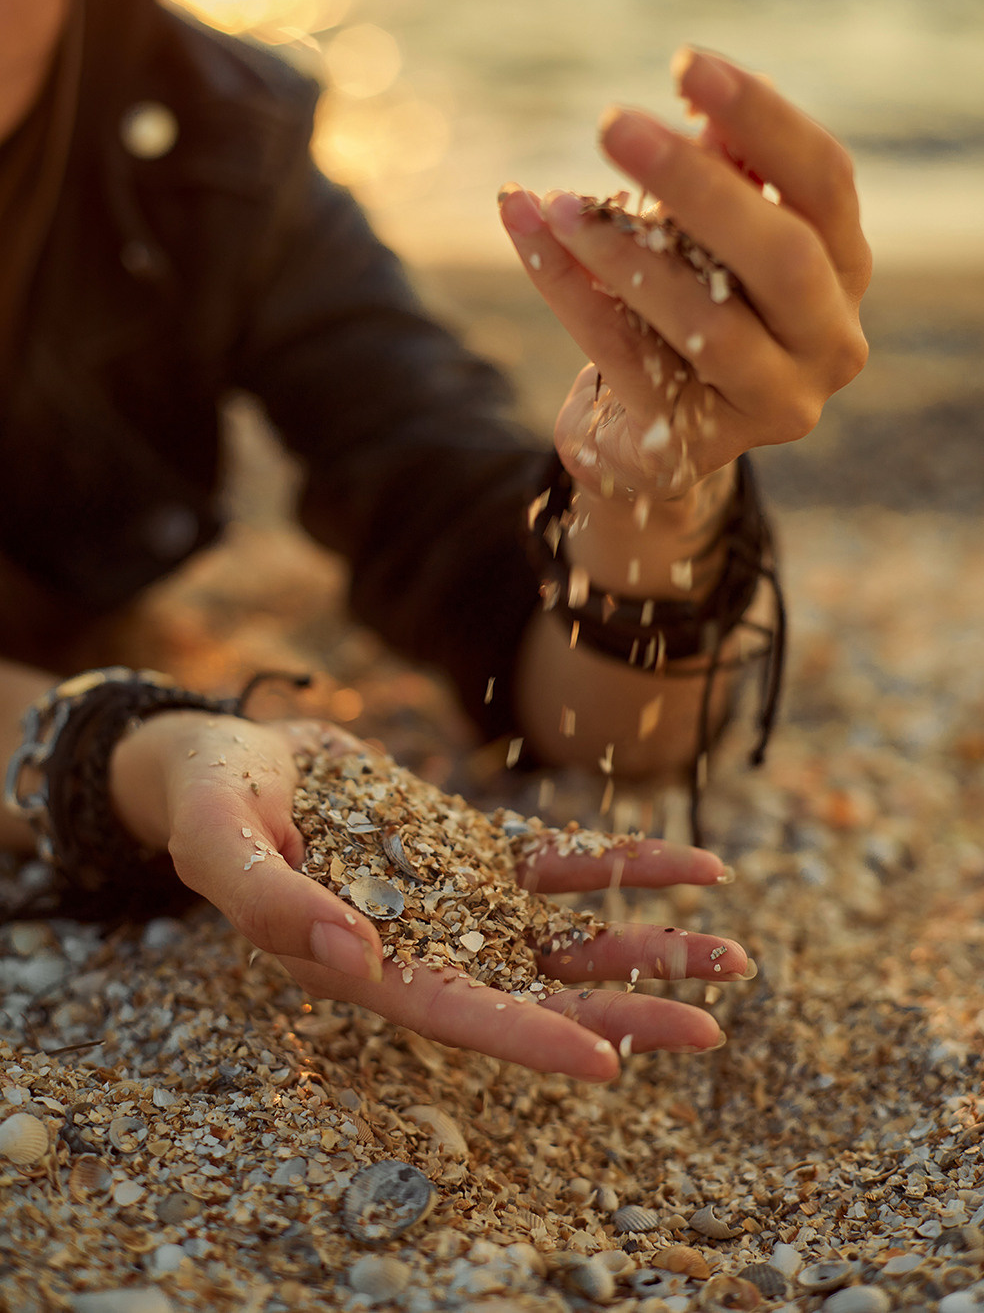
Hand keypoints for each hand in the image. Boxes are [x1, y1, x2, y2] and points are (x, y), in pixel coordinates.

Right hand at [110, 712, 752, 1080]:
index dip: (528, 1040)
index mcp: (361, 965)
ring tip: (730, 955)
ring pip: (566, 934)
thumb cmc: (211, 805)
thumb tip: (361, 958)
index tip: (608, 1062)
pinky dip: (627, 865)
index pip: (455, 1013)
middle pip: (534, 989)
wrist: (232, 758)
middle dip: (620, 1011)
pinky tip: (697, 864)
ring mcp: (457, 897)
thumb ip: (278, 903)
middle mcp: (423, 944)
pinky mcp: (474, 848)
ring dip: (645, 943)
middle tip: (710, 1029)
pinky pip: (563, 863)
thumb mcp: (221, 845)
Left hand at [499, 46, 870, 501]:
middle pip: (783, 256)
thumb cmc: (691, 308)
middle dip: (696, 184)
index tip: (687, 64)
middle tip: (612, 124)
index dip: (764, 119)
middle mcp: (830, 342)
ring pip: (709, 323)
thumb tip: (702, 101)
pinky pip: (629, 360)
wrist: (655, 435)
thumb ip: (717, 176)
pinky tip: (531, 236)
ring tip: (559, 202)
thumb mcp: (708, 237)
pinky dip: (574, 294)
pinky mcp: (702, 446)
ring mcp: (775, 404)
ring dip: (625, 251)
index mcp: (844, 269)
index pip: (825, 180)